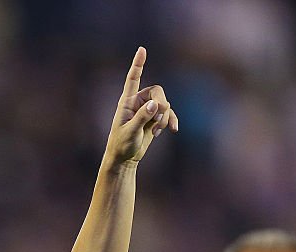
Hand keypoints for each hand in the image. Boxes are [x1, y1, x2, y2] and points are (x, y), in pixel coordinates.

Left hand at [105, 46, 177, 166]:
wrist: (125, 158)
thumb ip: (142, 118)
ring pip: (165, 104)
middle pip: (158, 92)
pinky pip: (169, 114)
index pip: (133, 79)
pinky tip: (173, 130)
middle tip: (158, 121)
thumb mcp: (130, 132)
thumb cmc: (122, 145)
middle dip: (162, 106)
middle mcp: (138, 102)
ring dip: (165, 117)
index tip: (142, 49)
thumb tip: (155, 104)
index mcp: (127, 102)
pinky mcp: (155, 119)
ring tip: (157, 131)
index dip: (138, 64)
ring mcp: (148, 110)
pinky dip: (172, 120)